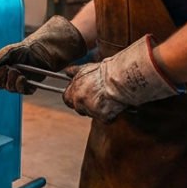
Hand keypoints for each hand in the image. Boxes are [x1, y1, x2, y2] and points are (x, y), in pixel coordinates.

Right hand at [0, 15, 85, 93]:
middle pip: (0, 85)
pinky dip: (20, 86)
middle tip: (8, 69)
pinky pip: (22, 91)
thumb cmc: (24, 49)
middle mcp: (9, 78)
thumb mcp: (9, 50)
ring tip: (17, 72)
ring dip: (11, 81)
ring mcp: (19, 83)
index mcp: (2, 70)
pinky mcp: (29, 86)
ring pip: (10, 89)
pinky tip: (22, 78)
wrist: (40, 51)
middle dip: (2, 78)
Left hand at [63, 34, 180, 120]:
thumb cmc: (105, 71)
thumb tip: (66, 71)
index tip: (82, 94)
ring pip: (93, 114)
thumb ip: (74, 72)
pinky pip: (106, 119)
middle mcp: (79, 102)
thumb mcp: (86, 68)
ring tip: (108, 97)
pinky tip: (115, 104)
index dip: (74, 97)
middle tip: (98, 96)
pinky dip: (111, 114)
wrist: (119, 77)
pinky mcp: (103, 117)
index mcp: (73, 91)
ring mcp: (91, 111)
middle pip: (80, 109)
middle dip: (87, 104)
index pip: (67, 99)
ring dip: (99, 109)